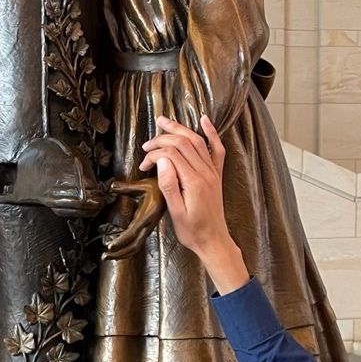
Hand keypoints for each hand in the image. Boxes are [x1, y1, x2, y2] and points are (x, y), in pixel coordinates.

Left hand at [102, 179, 165, 258]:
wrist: (171, 193)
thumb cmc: (159, 188)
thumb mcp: (143, 185)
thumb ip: (126, 187)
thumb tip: (112, 186)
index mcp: (147, 216)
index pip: (132, 233)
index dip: (121, 241)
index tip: (110, 246)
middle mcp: (147, 225)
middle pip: (134, 246)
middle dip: (119, 253)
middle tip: (105, 256)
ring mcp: (147, 229)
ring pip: (136, 248)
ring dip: (122, 254)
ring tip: (109, 256)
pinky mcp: (146, 230)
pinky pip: (137, 244)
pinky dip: (127, 251)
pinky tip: (118, 251)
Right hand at [140, 115, 248, 292]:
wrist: (213, 240)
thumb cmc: (192, 231)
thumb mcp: (175, 212)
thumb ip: (169, 185)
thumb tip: (161, 161)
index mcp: (193, 182)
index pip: (171, 154)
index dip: (154, 154)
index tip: (143, 164)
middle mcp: (205, 172)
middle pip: (183, 143)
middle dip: (162, 139)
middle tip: (147, 143)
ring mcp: (213, 171)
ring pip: (197, 141)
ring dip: (180, 129)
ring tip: (164, 122)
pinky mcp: (216, 174)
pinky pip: (217, 148)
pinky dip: (212, 133)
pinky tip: (204, 120)